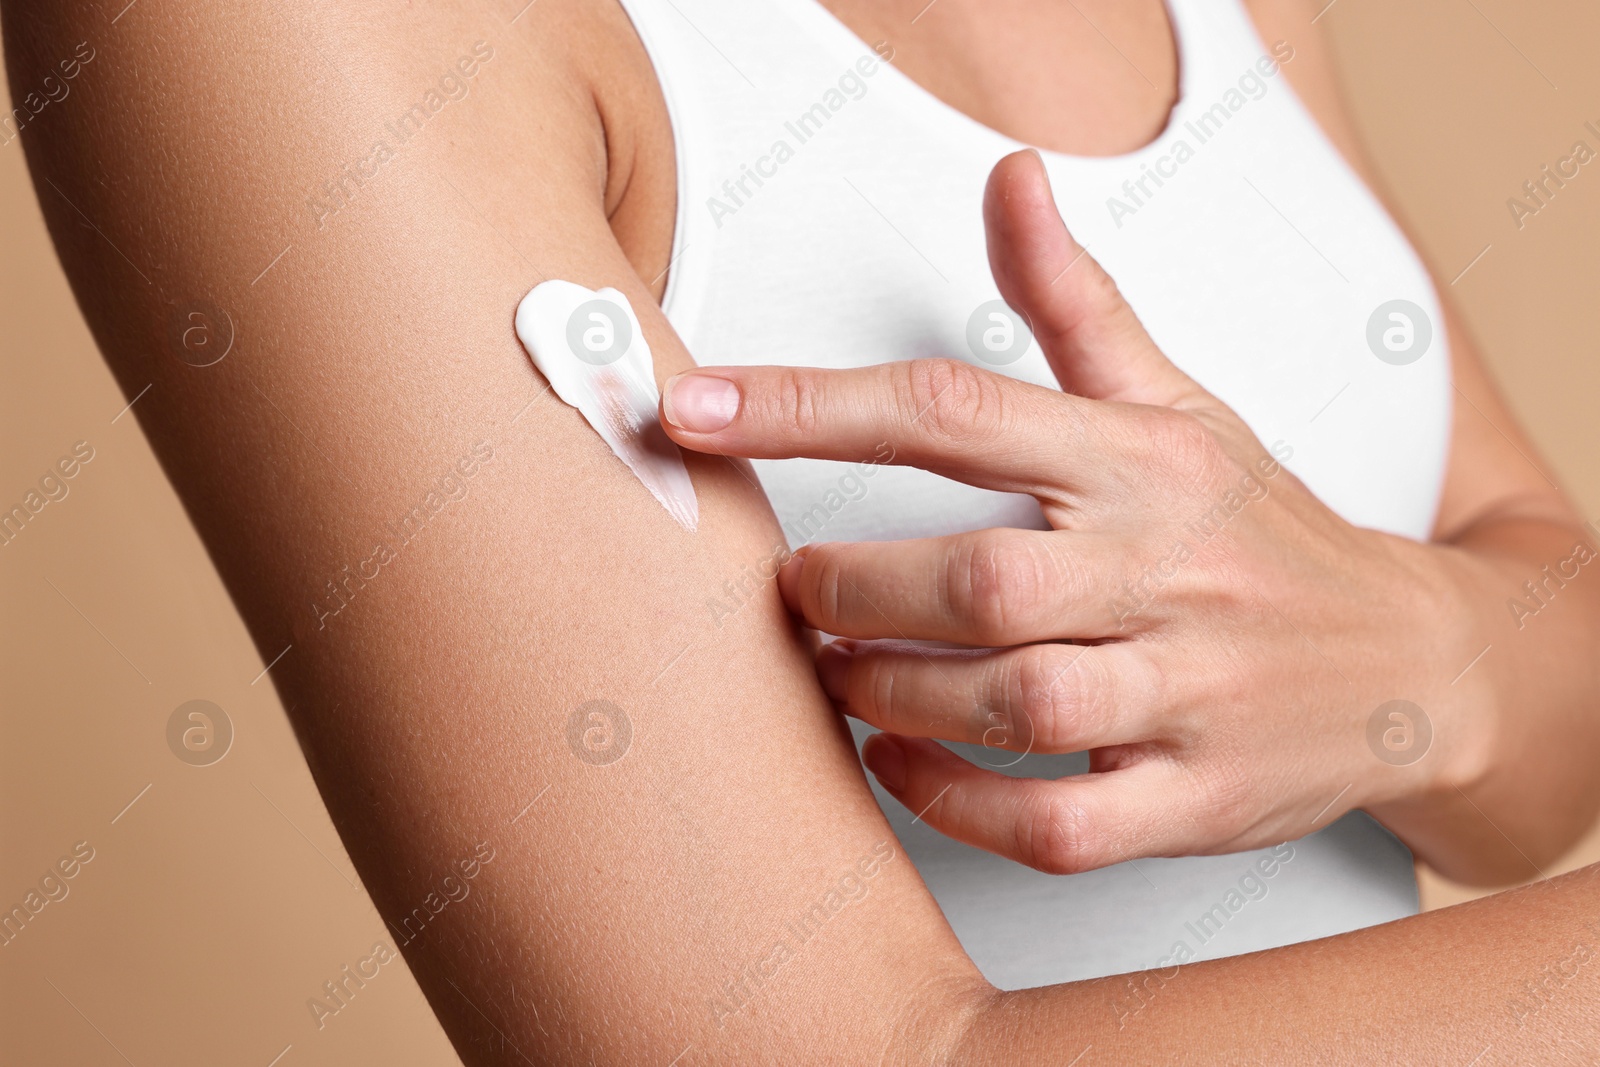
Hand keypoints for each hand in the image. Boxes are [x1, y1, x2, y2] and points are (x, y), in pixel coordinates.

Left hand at [659, 150, 1488, 873]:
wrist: (1413, 662)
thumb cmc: (1261, 530)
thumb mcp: (1178, 402)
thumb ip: (1073, 304)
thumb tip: (1009, 181)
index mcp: (1141, 462)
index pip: (955, 412)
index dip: (807, 406)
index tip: (695, 407)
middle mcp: (1165, 572)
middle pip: (978, 581)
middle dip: (853, 590)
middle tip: (796, 590)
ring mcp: (1191, 691)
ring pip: (1015, 704)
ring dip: (892, 695)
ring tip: (835, 673)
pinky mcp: (1198, 798)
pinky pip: (1056, 822)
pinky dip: (954, 802)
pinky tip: (897, 762)